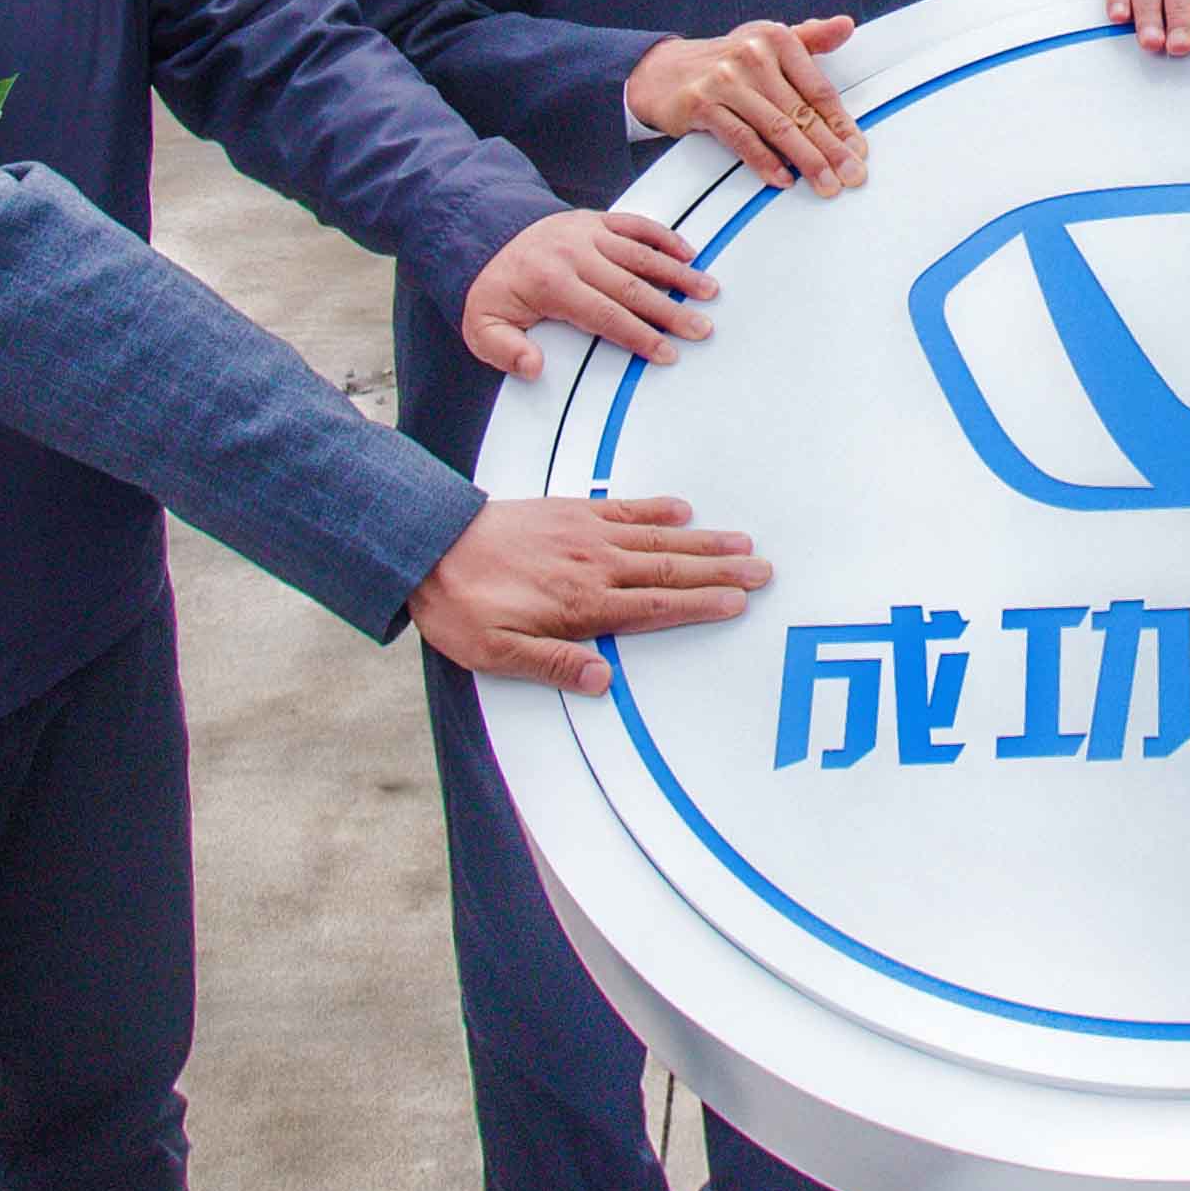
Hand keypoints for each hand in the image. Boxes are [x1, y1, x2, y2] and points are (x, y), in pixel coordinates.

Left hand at [410, 492, 769, 692]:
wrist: (427, 544)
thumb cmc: (459, 604)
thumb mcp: (496, 653)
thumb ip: (553, 665)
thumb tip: (602, 681)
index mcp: (580, 604)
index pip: (655, 607)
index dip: (701, 605)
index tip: (738, 602)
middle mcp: (592, 564)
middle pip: (669, 570)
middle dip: (720, 572)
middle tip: (762, 570)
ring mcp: (583, 533)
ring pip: (657, 539)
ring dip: (702, 542)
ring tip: (740, 543)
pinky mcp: (568, 511)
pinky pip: (624, 509)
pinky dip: (656, 510)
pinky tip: (681, 512)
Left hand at [459, 209, 716, 376]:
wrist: (483, 236)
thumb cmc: (492, 289)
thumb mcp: (481, 328)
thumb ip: (505, 351)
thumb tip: (534, 367)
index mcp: (551, 285)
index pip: (605, 315)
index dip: (639, 336)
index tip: (667, 352)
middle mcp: (574, 255)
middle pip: (632, 287)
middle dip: (671, 311)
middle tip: (702, 328)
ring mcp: (587, 233)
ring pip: (641, 255)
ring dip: (678, 273)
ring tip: (708, 290)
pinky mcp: (594, 219)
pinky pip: (635, 224)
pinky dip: (663, 236)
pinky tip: (688, 252)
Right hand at [628, 15, 869, 195]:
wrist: (662, 70)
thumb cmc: (725, 61)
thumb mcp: (766, 41)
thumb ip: (810, 37)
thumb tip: (846, 26)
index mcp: (776, 39)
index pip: (818, 89)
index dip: (842, 123)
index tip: (858, 149)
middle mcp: (752, 55)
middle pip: (802, 112)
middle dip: (831, 149)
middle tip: (852, 175)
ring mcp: (726, 80)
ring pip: (777, 127)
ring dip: (806, 161)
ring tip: (825, 183)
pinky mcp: (702, 104)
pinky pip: (741, 138)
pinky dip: (764, 161)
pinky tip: (782, 179)